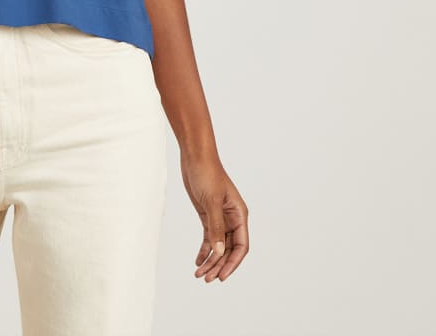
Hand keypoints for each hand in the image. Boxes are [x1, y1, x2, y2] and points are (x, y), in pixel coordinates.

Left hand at [180, 151, 248, 281]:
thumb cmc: (207, 173)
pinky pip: (208, 238)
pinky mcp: (207, 215)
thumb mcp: (211, 201)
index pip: (241, 246)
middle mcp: (232, 219)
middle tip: (206, 279)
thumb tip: (218, 252)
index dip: (232, 263)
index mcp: (239, 215)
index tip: (221, 276)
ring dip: (210, 260)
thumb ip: (215, 227)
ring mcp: (220, 218)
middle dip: (218, 265)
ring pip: (218, 246)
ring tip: (199, 274)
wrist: (195, 156)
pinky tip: (197, 261)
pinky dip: (204, 250)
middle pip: (228, 249)